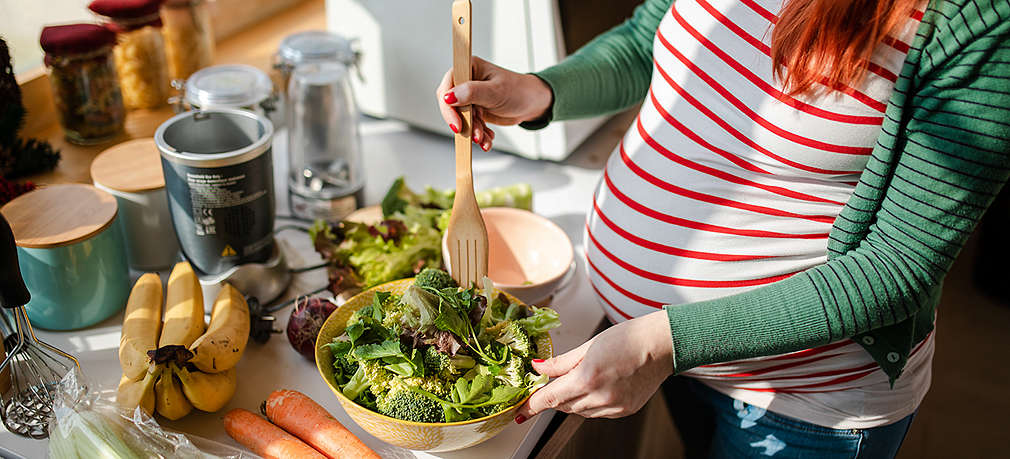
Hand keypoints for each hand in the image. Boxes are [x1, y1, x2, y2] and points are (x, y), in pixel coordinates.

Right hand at [435, 56, 552, 150]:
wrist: (533, 104)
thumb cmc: (518, 91)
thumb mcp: (495, 91)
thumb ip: (471, 92)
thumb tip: (448, 96)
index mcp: (469, 68)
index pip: (447, 86)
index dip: (448, 107)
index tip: (457, 124)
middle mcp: (467, 82)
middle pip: (451, 105)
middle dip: (464, 123)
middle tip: (474, 135)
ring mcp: (470, 98)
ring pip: (462, 119)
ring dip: (472, 131)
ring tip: (484, 139)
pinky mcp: (475, 111)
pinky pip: (471, 125)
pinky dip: (479, 135)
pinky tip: (487, 140)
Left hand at [516, 310, 673, 421]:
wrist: (661, 346)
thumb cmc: (629, 338)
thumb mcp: (588, 345)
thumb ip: (561, 362)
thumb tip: (538, 368)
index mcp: (587, 378)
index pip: (550, 398)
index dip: (531, 406)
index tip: (519, 412)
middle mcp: (600, 397)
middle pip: (564, 405)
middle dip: (555, 396)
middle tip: (554, 382)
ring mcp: (614, 407)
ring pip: (580, 411)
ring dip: (573, 399)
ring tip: (585, 377)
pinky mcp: (625, 411)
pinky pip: (598, 413)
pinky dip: (591, 403)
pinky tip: (599, 386)